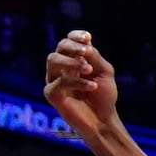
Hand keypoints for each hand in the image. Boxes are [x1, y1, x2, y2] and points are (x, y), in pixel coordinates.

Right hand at [44, 31, 120, 145]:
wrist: (103, 119)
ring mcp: (54, 79)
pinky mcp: (51, 94)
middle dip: (73, 47)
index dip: (76, 36)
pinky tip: (92, 86)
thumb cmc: (104, 95)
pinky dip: (77, 82)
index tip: (87, 38)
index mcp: (75, 58)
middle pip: (60, 47)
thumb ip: (94, 57)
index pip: (69, 40)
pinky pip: (58, 82)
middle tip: (87, 53)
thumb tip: (85, 43)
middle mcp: (62, 66)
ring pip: (53, 60)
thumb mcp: (104, 71)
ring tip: (89, 69)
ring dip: (71, 61)